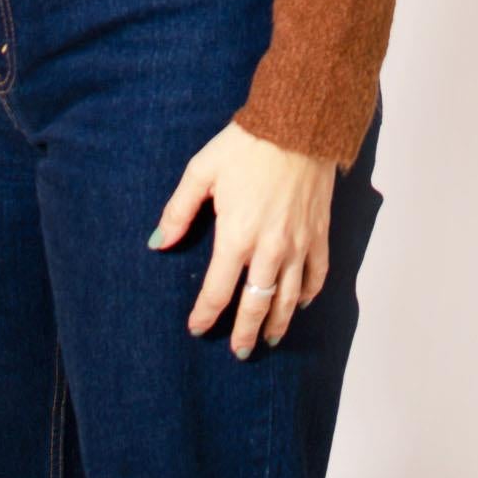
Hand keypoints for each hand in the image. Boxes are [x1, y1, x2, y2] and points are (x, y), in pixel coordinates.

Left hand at [148, 120, 336, 356]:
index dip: (205, 314)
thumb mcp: (201, 171)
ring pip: (288, 299)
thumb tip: (157, 243)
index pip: (217, 290)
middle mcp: (269, 250)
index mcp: (236, 236)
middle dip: (244, 333)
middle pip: (255, 305)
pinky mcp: (319, 234)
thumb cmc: (246, 145)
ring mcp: (298, 244)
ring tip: (268, 339)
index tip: (196, 328)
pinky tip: (300, 303)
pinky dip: (308, 295)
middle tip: (239, 352)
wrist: (298, 125)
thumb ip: (178, 211)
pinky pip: (316, 276)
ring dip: (277, 323)